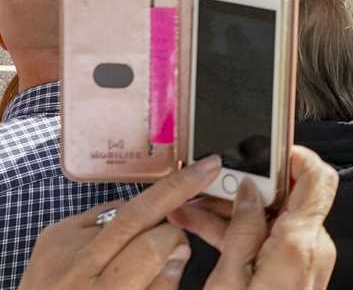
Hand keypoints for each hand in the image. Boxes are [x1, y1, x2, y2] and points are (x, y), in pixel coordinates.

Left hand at [18, 154, 221, 289]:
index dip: (177, 238)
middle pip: (136, 213)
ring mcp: (62, 247)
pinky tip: (108, 249)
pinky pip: (101, 215)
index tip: (184, 246)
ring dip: (142, 217)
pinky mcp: (52, 235)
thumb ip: (162, 286)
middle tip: (208, 166)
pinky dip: (115, 226)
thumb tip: (181, 248)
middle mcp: (78, 268)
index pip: (154, 243)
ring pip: (121, 210)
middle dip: (177, 186)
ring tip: (138, 243)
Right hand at [168, 147, 337, 289]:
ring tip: (190, 208)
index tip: (266, 145)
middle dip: (248, 185)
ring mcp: (305, 260)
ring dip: (237, 211)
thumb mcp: (229, 279)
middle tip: (208, 183)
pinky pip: (272, 241)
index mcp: (300, 241)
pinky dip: (244, 233)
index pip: (318, 177)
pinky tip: (205, 229)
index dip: (296, 155)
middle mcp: (312, 246)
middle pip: (289, 196)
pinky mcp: (296, 273)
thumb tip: (250, 190)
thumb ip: (242, 228)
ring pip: (274, 219)